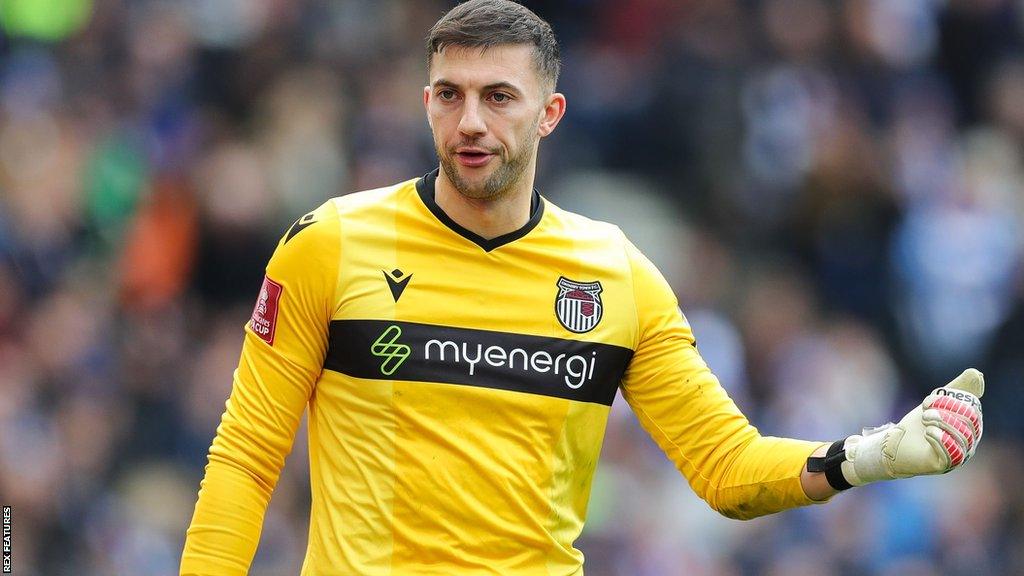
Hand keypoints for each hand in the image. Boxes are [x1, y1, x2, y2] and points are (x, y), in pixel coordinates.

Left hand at [841, 368, 983, 485]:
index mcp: (970, 426)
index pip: (972, 409)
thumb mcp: (937, 402)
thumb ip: (957, 388)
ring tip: (925, 419)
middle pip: (970, 422)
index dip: (951, 401)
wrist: (895, 443)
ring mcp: (958, 455)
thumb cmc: (918, 424)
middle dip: (946, 411)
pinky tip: (928, 432)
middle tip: (925, 411)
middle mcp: (969, 442)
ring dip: (941, 422)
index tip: (928, 399)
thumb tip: (977, 373)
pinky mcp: (944, 465)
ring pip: (963, 437)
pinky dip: (940, 438)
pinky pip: (953, 454)